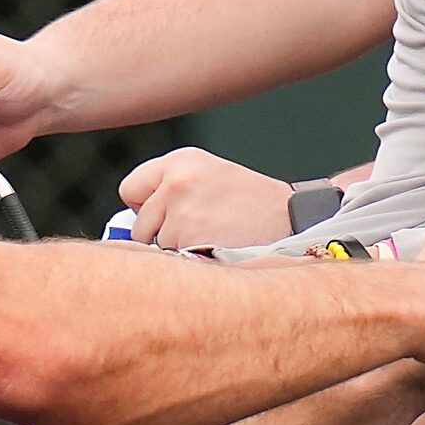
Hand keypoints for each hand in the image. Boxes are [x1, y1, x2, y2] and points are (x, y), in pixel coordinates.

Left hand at [117, 149, 298, 248]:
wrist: (293, 222)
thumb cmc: (255, 207)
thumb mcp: (212, 178)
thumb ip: (172, 190)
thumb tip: (131, 224)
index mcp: (182, 160)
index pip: (130, 188)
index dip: (145, 207)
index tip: (165, 215)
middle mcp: (176, 179)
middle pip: (139, 224)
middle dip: (161, 234)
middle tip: (200, 230)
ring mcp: (180, 210)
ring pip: (154, 247)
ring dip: (177, 251)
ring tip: (213, 239)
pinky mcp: (187, 239)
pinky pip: (171, 262)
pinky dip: (189, 264)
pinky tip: (215, 251)